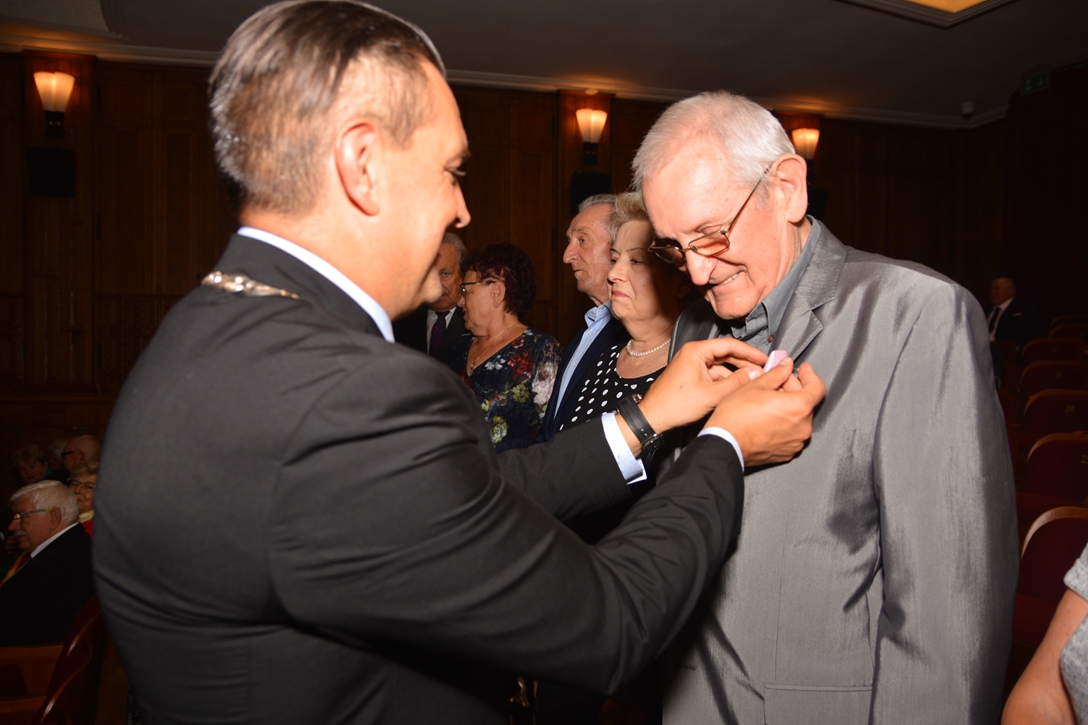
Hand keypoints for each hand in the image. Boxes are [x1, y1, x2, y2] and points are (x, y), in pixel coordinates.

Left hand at [637, 338, 768, 433]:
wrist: (653, 417)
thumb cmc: (674, 405)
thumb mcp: (711, 395)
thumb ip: (736, 383)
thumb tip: (756, 373)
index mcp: (696, 351)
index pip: (730, 345)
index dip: (750, 352)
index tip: (765, 359)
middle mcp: (694, 353)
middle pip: (727, 354)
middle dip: (745, 363)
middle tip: (764, 371)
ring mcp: (693, 364)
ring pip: (721, 366)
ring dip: (736, 374)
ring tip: (754, 382)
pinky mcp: (692, 376)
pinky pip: (714, 375)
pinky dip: (726, 381)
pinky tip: (737, 389)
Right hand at [706, 359, 825, 466]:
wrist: (725, 444)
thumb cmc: (737, 416)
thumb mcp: (756, 385)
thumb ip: (777, 373)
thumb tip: (786, 365)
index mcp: (799, 407)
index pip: (817, 387)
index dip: (810, 375)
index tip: (803, 369)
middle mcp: (803, 427)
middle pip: (806, 402)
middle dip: (794, 389)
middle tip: (778, 381)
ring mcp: (795, 442)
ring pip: (798, 418)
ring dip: (788, 407)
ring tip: (768, 401)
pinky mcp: (786, 453)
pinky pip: (791, 433)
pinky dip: (784, 423)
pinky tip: (767, 417)